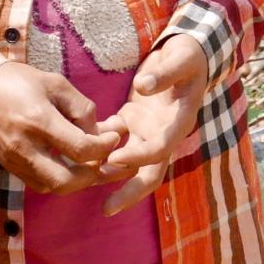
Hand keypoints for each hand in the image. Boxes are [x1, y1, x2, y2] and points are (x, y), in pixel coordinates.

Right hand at [0, 59, 121, 192]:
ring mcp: (15, 162)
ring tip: (95, 163)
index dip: (105, 146)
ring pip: (54, 187)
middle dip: (94, 174)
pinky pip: (41, 184)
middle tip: (106, 158)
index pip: (81, 149)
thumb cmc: (18, 81)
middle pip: (67, 181)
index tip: (114, 136)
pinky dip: (62, 179)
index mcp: (39, 121)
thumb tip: (101, 132)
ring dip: (79, 181)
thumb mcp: (54, 83)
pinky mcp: (11, 168)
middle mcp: (26, 147)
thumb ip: (81, 107)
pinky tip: (74, 165)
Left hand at [98, 33, 207, 214]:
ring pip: (127, 162)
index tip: (115, 156)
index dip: (139, 155)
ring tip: (80, 183)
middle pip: (148, 172)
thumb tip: (143, 86)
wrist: (186, 53)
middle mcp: (163, 134)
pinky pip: (113, 140)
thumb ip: (163, 74)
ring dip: (107, 174)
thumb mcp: (181, 60)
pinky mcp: (132, 122)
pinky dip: (97, 145)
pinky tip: (75, 146)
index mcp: (178, 123)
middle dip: (129, 192)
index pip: (161, 148)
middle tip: (106, 209)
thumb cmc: (188, 56)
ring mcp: (147, 131)